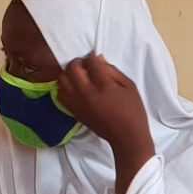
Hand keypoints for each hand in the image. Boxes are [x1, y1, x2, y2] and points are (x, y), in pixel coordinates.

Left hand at [55, 52, 155, 176]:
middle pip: (73, 68)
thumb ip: (113, 71)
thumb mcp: (129, 86)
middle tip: (86, 65)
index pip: (91, 62)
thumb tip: (98, 60)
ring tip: (79, 76)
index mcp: (104, 85)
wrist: (126, 137)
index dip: (93, 57)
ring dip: (69, 73)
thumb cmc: (132, 111)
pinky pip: (60, 93)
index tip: (96, 58)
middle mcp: (86, 92)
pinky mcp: (74, 111)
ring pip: (62, 79)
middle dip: (79, 62)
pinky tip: (75, 88)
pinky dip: (65, 86)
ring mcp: (77, 102)